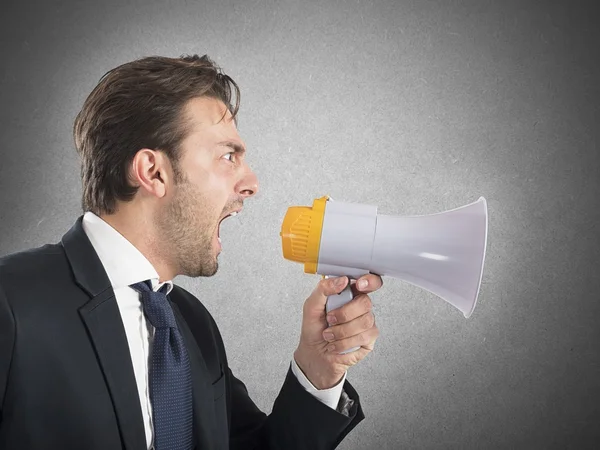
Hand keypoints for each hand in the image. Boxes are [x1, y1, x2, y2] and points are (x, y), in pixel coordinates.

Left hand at [293, 274, 381, 389]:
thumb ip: (323, 289)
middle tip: (330, 319)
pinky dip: (345, 343)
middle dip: (344, 314)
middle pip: (365, 302)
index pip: (368, 281)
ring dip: (341, 331)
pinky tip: (337, 344)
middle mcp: (359, 307)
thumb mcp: (311, 306)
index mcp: (348, 294)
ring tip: (329, 335)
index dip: (369, 281)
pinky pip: (364, 337)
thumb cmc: (314, 329)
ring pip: (365, 321)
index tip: (359, 284)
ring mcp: (366, 322)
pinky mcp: (369, 339)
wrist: (314, 354)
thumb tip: (341, 280)